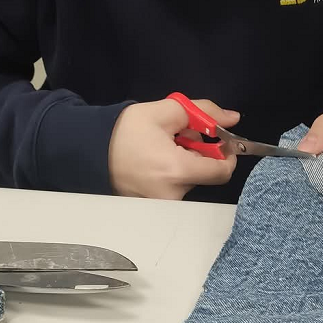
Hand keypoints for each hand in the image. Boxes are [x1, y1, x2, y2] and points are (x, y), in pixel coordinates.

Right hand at [109, 97, 239, 198]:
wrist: (90, 151)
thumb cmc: (125, 131)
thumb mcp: (164, 111)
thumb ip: (204, 112)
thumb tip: (233, 119)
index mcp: (177, 171)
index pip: (223, 171)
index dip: (228, 154)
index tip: (219, 141)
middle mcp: (173, 195)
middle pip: (205, 176)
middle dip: (200, 155)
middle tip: (180, 139)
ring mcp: (163, 206)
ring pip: (189, 182)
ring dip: (185, 165)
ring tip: (162, 150)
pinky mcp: (154, 210)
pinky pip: (175, 191)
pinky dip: (172, 176)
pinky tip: (156, 165)